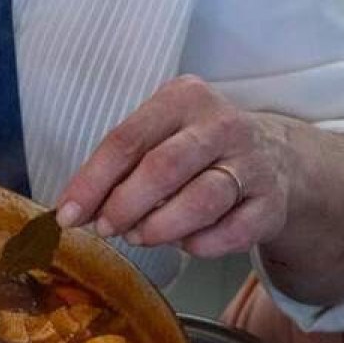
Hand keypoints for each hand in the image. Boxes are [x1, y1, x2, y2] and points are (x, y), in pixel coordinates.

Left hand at [56, 76, 290, 258]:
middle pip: (163, 167)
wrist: (275, 158)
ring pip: (201, 200)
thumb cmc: (197, 148)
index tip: (68, 214)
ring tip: (139, 236)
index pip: (127, 139)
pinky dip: (201, 244)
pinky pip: (232, 231)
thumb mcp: (160, 137)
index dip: (93, 181)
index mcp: (183, 98)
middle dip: (125, 204)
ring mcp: (252, 163)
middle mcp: (221, 124)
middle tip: (106, 228)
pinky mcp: (272, 202)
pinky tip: (185, 244)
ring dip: (161, 227)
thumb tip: (77, 209)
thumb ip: (121, 166)